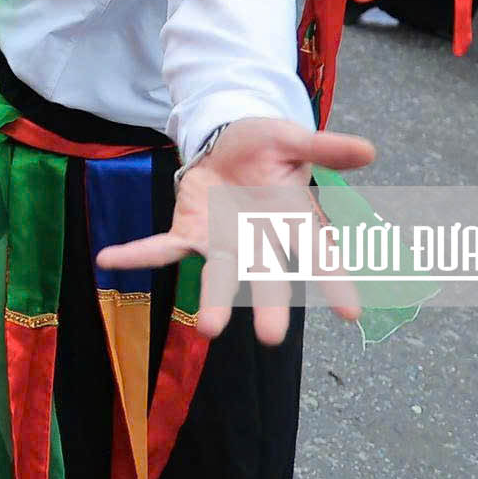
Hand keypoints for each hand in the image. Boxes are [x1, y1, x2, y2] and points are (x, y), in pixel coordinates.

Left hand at [96, 118, 374, 345]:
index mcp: (296, 223)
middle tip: (273, 338)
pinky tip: (108, 261)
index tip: (350, 312)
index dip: (336, 282)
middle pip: (270, 279)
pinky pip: (162, 248)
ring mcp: (223, 244)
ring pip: (221, 278)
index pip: (321, 256)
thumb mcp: (293, 140)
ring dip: (215, 302)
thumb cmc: (268, 148)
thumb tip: (369, 150)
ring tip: (208, 330)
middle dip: (271, 307)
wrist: (228, 141)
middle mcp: (261, 244)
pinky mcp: (189, 233)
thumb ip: (325, 148)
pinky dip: (136, 255)